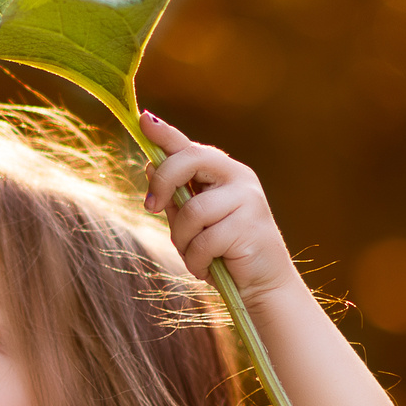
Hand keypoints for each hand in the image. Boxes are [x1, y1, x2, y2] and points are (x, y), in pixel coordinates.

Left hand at [141, 112, 300, 301]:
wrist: (262, 285)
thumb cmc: (223, 253)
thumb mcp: (192, 224)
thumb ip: (174, 197)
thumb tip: (149, 166)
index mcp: (223, 173)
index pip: (190, 147)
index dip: (166, 134)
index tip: (143, 120)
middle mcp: (239, 178)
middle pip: (190, 160)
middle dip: (163, 183)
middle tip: (150, 207)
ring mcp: (247, 199)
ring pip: (191, 211)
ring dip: (182, 240)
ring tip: (195, 256)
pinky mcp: (249, 225)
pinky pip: (203, 241)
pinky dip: (196, 260)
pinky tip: (206, 268)